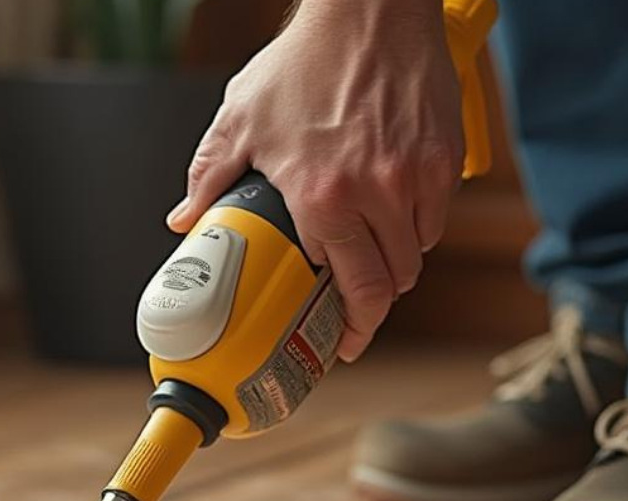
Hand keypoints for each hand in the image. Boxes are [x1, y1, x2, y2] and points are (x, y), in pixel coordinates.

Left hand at [166, 0, 464, 360]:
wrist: (370, 11)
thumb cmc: (307, 60)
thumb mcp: (243, 117)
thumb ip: (211, 175)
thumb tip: (184, 220)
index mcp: (322, 197)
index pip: (353, 287)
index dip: (351, 326)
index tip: (342, 341)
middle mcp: (375, 195)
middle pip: (392, 283)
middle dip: (374, 307)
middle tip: (357, 313)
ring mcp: (415, 178)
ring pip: (417, 254)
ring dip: (395, 265)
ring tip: (371, 257)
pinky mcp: (444, 159)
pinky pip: (436, 218)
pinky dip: (418, 227)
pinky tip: (394, 215)